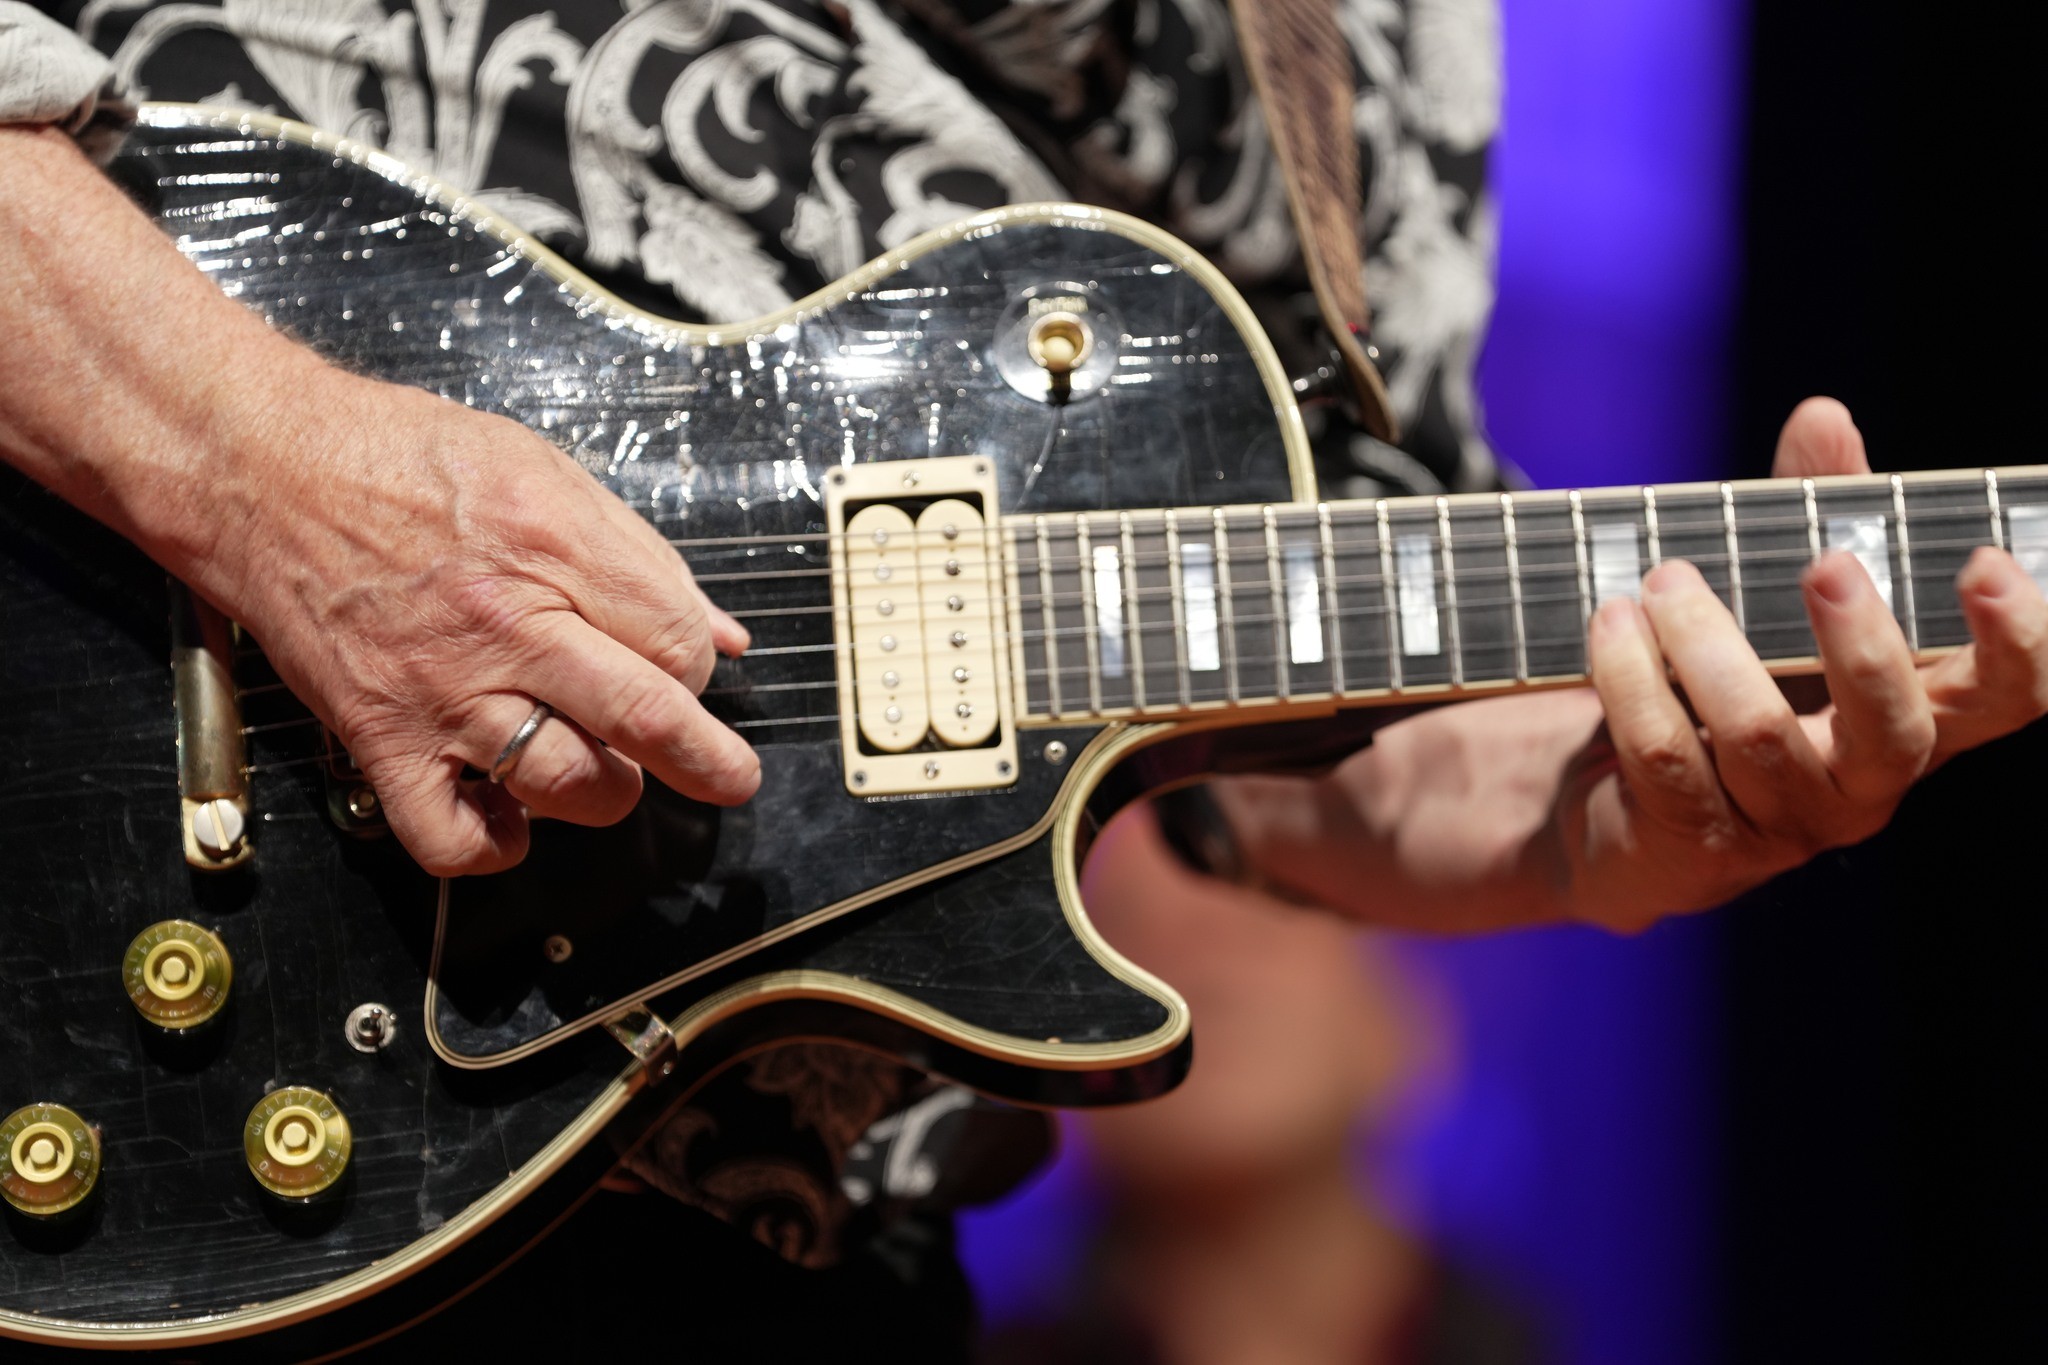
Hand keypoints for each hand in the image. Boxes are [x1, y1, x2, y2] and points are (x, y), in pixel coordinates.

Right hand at [0, 126, 757, 876]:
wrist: (264, 468)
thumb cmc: (402, 459)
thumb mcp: (545, 472)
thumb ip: (641, 557)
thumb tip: (722, 632)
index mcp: (558, 548)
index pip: (679, 644)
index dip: (696, 666)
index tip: (684, 667)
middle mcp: (510, 625)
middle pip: (646, 719)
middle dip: (707, 763)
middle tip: (729, 780)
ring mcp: (445, 690)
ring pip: (566, 784)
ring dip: (604, 793)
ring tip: (599, 769)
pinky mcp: (383, 737)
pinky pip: (448, 834)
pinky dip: (493, 845)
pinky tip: (511, 819)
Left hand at [1209, 397, 2047, 931]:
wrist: (1609, 800)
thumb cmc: (1717, 675)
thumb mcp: (1766, 586)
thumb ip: (1807, 505)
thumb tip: (1824, 413)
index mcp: (1913, 714)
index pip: (2012, 696)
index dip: (2020, 641)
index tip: (1984, 564)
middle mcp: (1862, 781)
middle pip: (1898, 731)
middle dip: (1864, 644)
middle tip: (1827, 563)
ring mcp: (1777, 825)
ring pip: (1759, 734)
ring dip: (1704, 641)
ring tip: (1658, 580)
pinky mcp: (1690, 847)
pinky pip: (1665, 759)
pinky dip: (1633, 681)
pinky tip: (1608, 624)